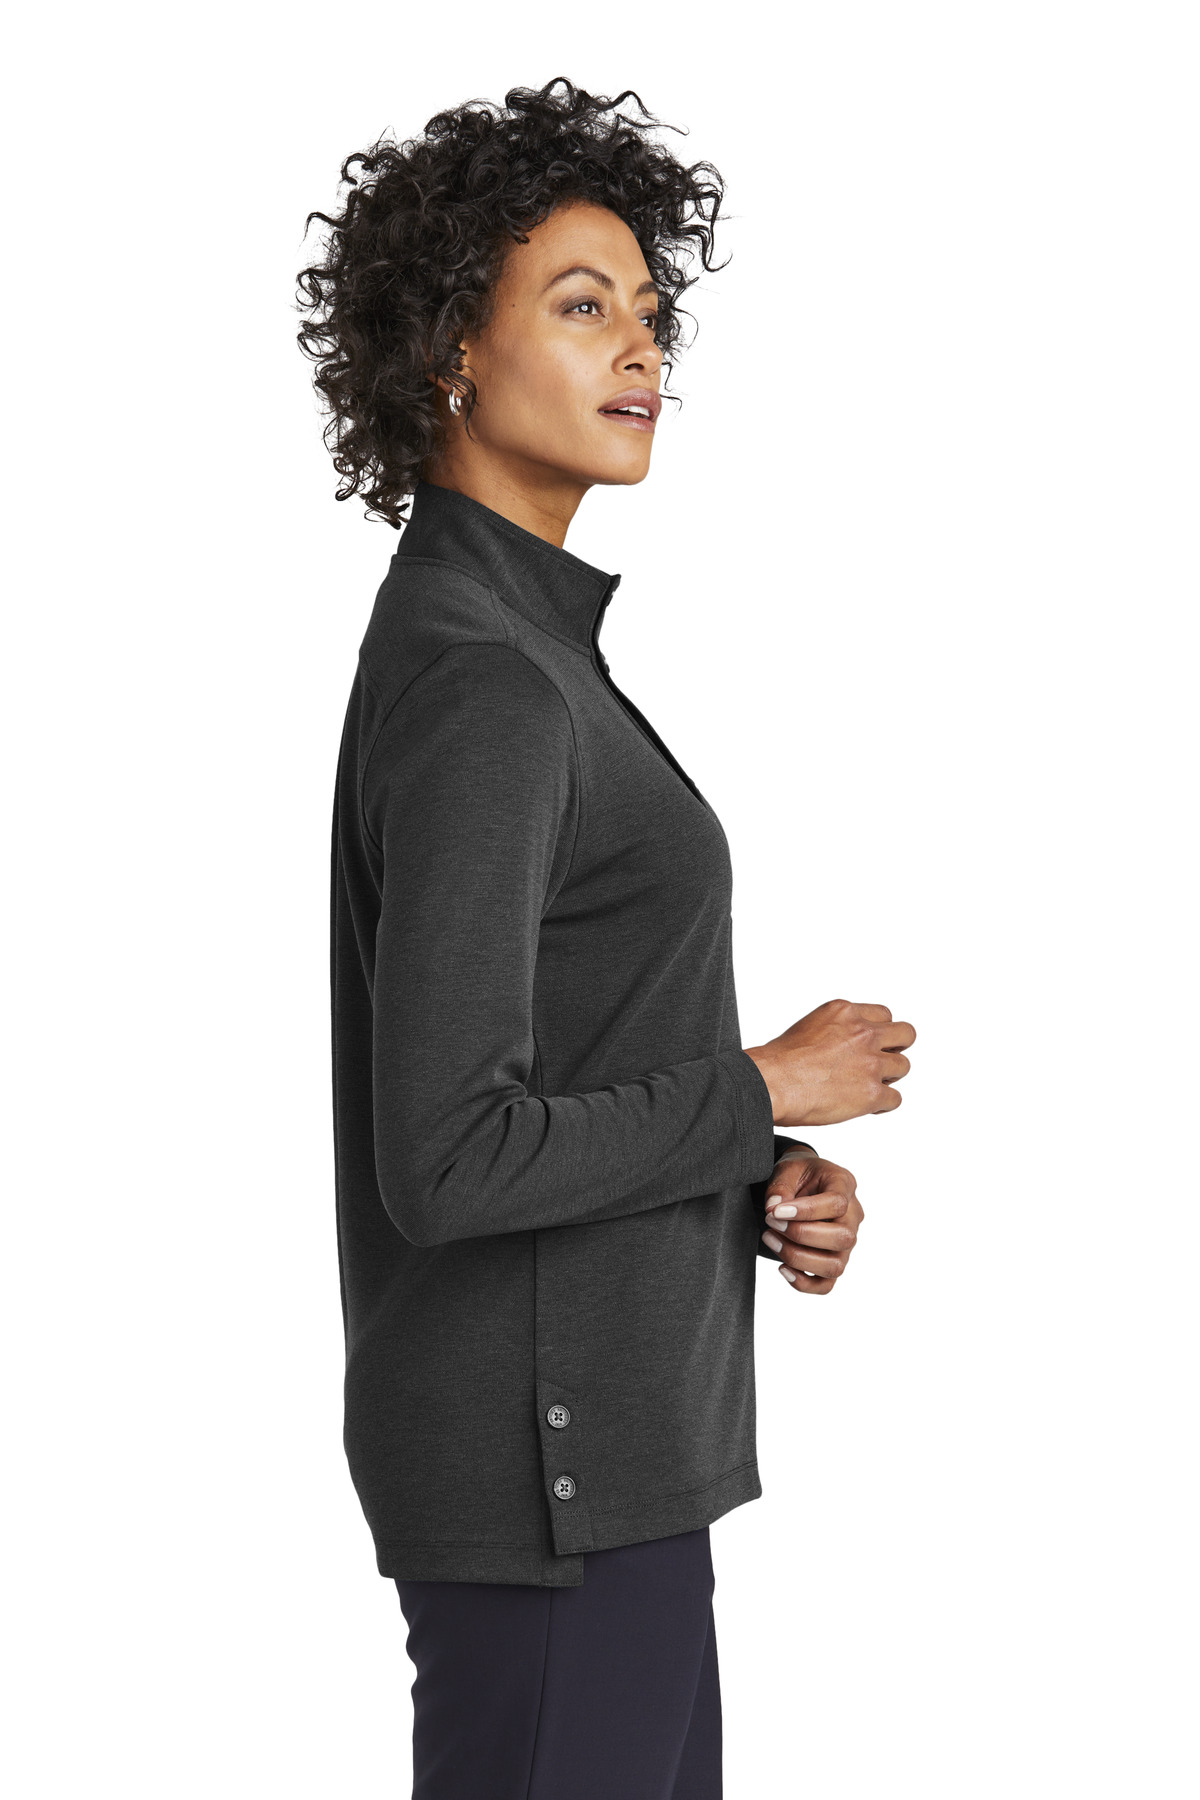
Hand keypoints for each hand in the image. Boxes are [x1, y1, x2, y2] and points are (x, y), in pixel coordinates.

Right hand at [744, 999, 915, 1126]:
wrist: (772, 1083)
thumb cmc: (778, 1061)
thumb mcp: (807, 1026)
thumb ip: (833, 1031)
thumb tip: (838, 1046)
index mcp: (844, 1013)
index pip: (883, 1015)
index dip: (880, 1031)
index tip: (875, 1041)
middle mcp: (862, 1034)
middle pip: (905, 1034)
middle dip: (896, 1047)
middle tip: (886, 1059)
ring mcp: (870, 1063)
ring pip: (903, 1066)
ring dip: (890, 1077)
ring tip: (872, 1085)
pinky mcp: (872, 1092)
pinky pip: (895, 1098)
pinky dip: (884, 1104)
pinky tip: (870, 1105)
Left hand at [759, 1151, 863, 1294]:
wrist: (802, 1183)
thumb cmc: (798, 1174)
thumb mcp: (788, 1168)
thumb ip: (781, 1186)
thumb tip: (773, 1209)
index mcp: (844, 1185)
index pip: (837, 1204)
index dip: (806, 1211)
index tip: (774, 1212)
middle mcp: (853, 1216)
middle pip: (842, 1237)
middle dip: (800, 1235)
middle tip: (770, 1222)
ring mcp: (846, 1243)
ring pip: (835, 1265)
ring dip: (799, 1258)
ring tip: (770, 1239)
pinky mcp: (833, 1260)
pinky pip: (826, 1284)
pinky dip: (803, 1283)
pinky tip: (782, 1267)